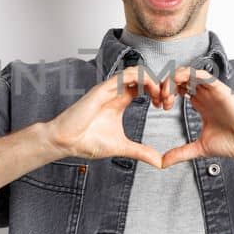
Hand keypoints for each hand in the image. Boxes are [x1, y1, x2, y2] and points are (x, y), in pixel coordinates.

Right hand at [42, 66, 171, 167]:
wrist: (66, 142)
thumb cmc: (87, 142)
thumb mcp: (122, 147)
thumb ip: (141, 151)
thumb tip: (159, 162)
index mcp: (120, 100)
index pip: (143, 85)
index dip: (158, 91)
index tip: (166, 106)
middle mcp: (115, 91)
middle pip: (143, 75)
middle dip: (159, 84)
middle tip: (167, 100)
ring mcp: (109, 89)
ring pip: (136, 71)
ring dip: (153, 80)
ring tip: (161, 95)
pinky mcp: (102, 89)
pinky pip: (124, 76)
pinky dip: (141, 79)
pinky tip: (150, 91)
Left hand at [160, 66, 233, 167]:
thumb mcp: (200, 148)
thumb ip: (181, 153)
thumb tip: (163, 162)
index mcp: (201, 104)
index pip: (179, 89)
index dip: (166, 94)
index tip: (160, 107)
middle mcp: (206, 95)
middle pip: (180, 79)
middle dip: (166, 87)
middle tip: (161, 102)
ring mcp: (212, 91)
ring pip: (189, 73)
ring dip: (174, 80)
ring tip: (168, 95)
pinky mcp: (221, 90)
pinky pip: (204, 75)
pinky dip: (189, 74)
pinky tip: (179, 82)